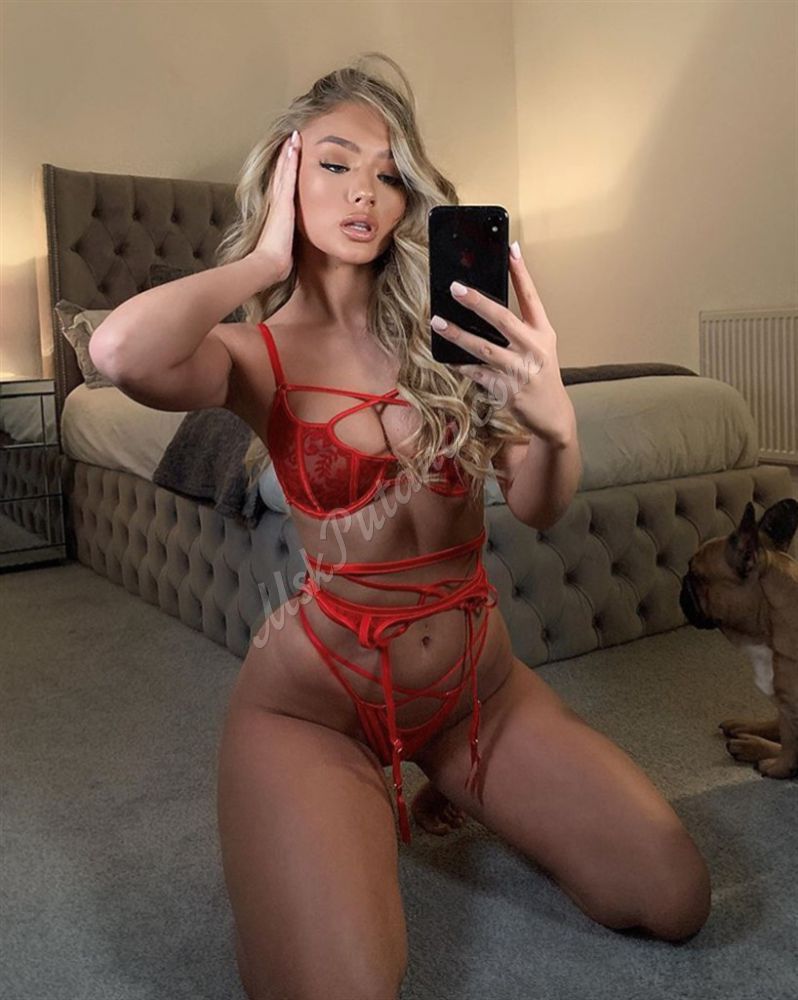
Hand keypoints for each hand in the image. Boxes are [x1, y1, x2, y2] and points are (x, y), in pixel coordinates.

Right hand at [251, 130, 300, 282]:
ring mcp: (278, 200)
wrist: (268, 263)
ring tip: (293, 135)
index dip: (284, 172)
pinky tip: (293, 145)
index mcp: (277, 213)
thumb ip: (286, 242)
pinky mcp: (283, 201)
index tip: (289, 158)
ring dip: (288, 152)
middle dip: (285, 157)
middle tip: (290, 138)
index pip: (281, 188)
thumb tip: (288, 250)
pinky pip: (287, 175)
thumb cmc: (275, 259)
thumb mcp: (283, 247)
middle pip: (281, 174)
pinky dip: (289, 159)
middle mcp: (276, 203)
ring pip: (283, 170)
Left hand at [431, 246, 573, 445]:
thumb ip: (520, 329)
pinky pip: (477, 373)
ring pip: (484, 348)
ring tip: (437, 322)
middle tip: (456, 288)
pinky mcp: (506, 389)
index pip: (532, 297)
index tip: (511, 248)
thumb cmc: (541, 376)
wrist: (553, 415)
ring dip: (458, 334)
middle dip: (477, 302)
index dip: (521, 272)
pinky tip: (446, 357)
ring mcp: (519, 369)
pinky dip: (460, 365)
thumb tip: (486, 307)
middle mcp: (533, 348)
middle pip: (502, 318)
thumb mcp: (540, 348)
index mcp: (543, 332)